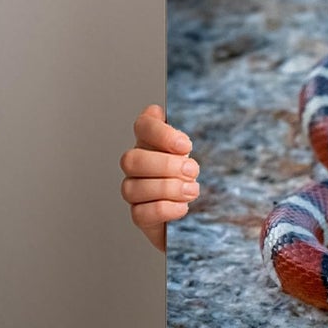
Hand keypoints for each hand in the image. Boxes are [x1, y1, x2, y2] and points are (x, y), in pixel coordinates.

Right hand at [119, 104, 198, 252]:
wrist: (196, 211)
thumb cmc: (192, 176)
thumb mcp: (193, 152)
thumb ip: (179, 136)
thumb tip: (159, 112)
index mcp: (151, 143)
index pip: (143, 126)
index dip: (160, 133)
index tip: (186, 145)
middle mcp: (137, 165)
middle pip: (131, 159)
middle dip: (166, 165)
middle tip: (192, 171)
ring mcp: (134, 191)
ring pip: (133, 187)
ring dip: (168, 188)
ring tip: (191, 190)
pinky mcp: (139, 215)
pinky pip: (141, 213)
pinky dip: (166, 209)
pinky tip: (183, 207)